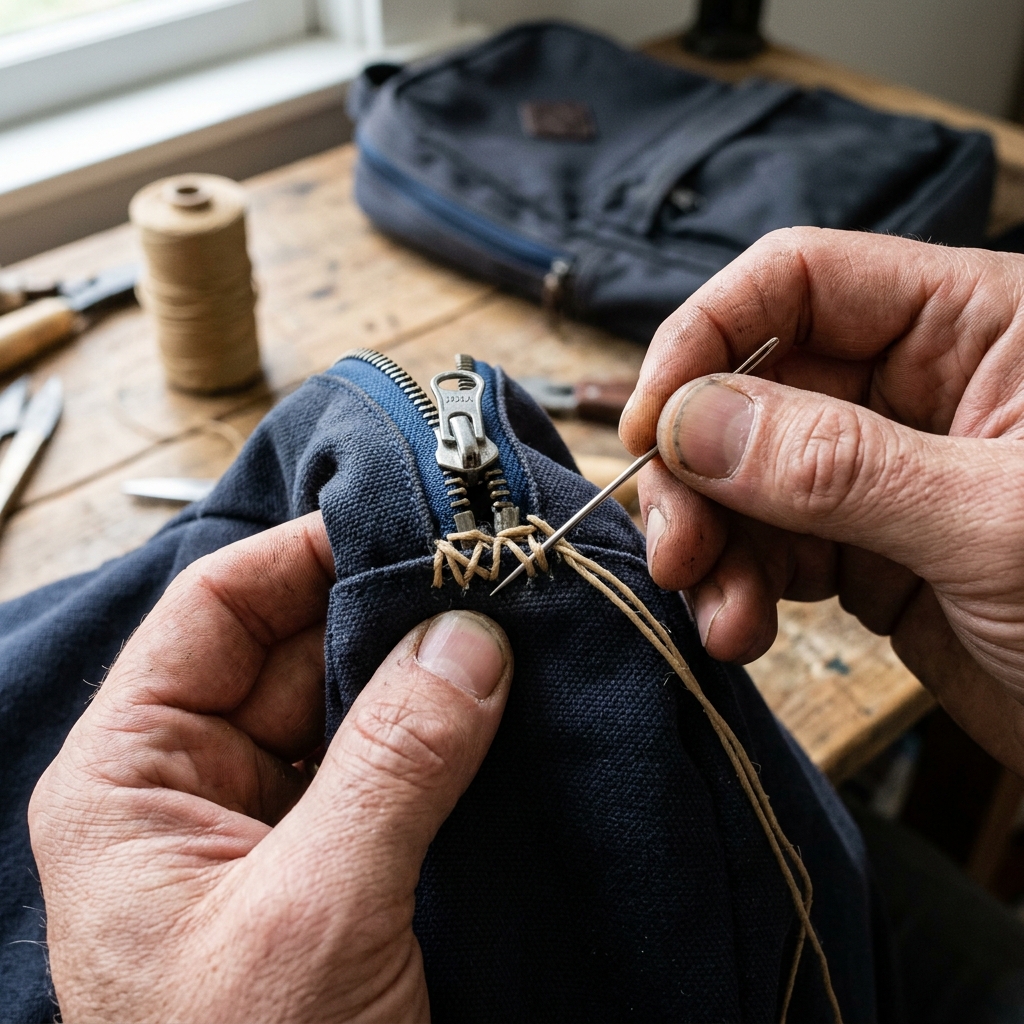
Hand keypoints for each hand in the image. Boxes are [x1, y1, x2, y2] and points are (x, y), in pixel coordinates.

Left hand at [28, 511, 511, 1022]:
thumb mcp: (314, 917)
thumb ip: (393, 764)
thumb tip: (467, 635)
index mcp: (134, 778)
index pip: (215, 611)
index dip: (302, 555)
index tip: (400, 522)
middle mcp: (201, 784)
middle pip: (295, 649)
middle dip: (386, 611)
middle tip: (484, 573)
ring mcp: (279, 820)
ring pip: (355, 702)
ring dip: (429, 668)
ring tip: (511, 624)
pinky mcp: (346, 857)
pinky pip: (398, 761)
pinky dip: (450, 728)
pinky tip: (508, 699)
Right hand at [619, 227, 1023, 772]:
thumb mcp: (995, 524)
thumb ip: (837, 468)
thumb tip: (692, 421)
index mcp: (974, 325)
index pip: (798, 282)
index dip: (706, 338)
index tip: (650, 424)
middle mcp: (919, 386)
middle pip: (752, 388)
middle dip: (699, 471)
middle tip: (673, 548)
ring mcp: (887, 472)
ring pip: (747, 479)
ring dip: (712, 545)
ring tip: (716, 612)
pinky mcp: (871, 551)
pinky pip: (768, 549)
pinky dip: (738, 587)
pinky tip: (740, 629)